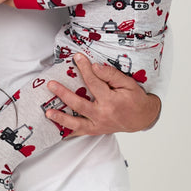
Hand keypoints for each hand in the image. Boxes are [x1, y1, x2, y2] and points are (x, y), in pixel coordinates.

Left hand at [45, 54, 161, 135]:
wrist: (142, 118)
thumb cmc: (135, 99)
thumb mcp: (128, 84)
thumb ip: (111, 75)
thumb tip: (95, 67)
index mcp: (111, 101)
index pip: (94, 82)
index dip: (84, 69)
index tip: (76, 58)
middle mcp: (102, 114)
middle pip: (79, 104)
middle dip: (63, 94)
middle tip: (51, 85)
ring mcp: (98, 125)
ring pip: (76, 123)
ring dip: (61, 118)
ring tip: (48, 113)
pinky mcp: (95, 131)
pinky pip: (79, 132)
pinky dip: (67, 132)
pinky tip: (55, 129)